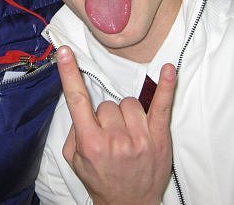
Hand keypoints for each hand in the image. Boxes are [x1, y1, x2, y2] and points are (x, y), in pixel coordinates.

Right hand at [56, 45, 175, 204]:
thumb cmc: (102, 181)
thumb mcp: (75, 160)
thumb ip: (74, 131)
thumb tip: (81, 107)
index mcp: (91, 143)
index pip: (77, 100)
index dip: (69, 74)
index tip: (65, 53)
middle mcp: (115, 139)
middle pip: (107, 104)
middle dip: (106, 116)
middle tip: (110, 136)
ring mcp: (140, 137)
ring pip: (129, 103)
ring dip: (126, 114)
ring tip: (127, 134)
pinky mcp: (159, 137)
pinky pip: (163, 105)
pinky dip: (166, 86)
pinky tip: (167, 70)